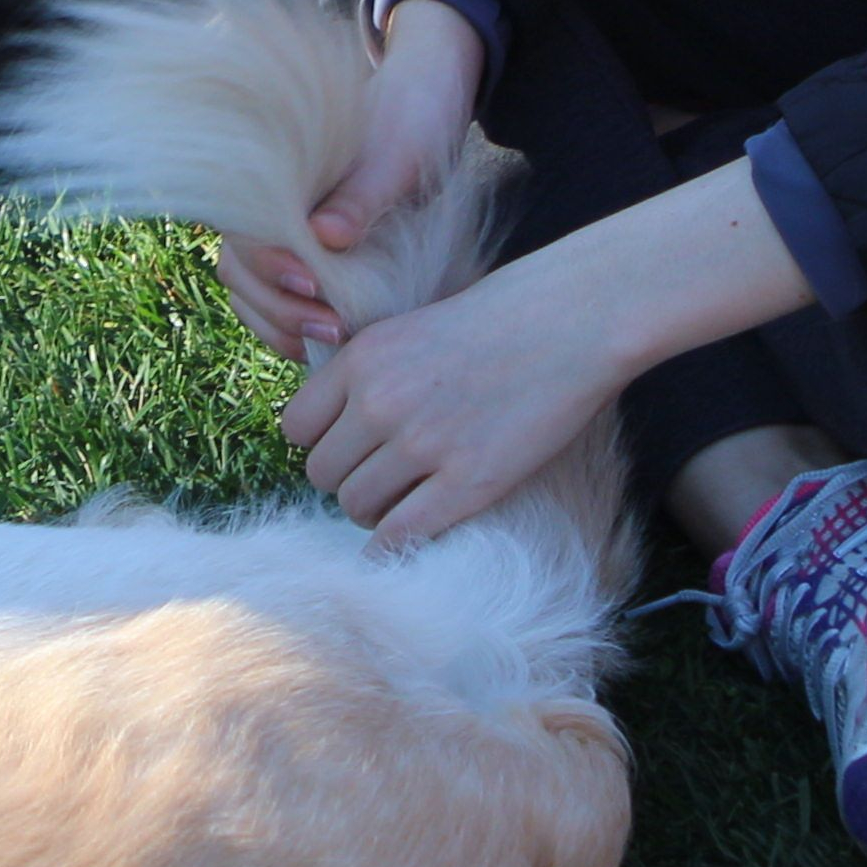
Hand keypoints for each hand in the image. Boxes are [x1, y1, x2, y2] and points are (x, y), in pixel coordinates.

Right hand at [217, 0, 489, 357]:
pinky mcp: (300, 255)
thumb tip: (323, 235)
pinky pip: (271, 299)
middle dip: (278, 307)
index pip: (244, 228)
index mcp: (273, 171)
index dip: (270, 264)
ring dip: (280, 324)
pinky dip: (288, 326)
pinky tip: (323, 342)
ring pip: (248, 291)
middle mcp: (264, 204)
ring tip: (332, 339)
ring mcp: (278, 232)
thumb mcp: (394, 156)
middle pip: (239, 268)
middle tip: (334, 326)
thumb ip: (360, 195)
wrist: (427, 108)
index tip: (314, 285)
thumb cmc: (409, 124)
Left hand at [271, 243, 629, 548]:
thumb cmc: (497, 321)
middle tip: (381, 477)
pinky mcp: (467, 483)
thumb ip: (366, 372)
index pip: (296, 427)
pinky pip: (400, 535)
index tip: (348, 447)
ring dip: (373, 512)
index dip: (320, 443)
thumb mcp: (408, 328)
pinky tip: (408, 538)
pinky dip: (394, 545)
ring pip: (354, 506)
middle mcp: (380, 402)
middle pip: (321, 473)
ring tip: (403, 500)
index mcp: (361, 360)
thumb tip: (333, 423)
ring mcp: (423, 444)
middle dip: (347, 479)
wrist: (570, 322)